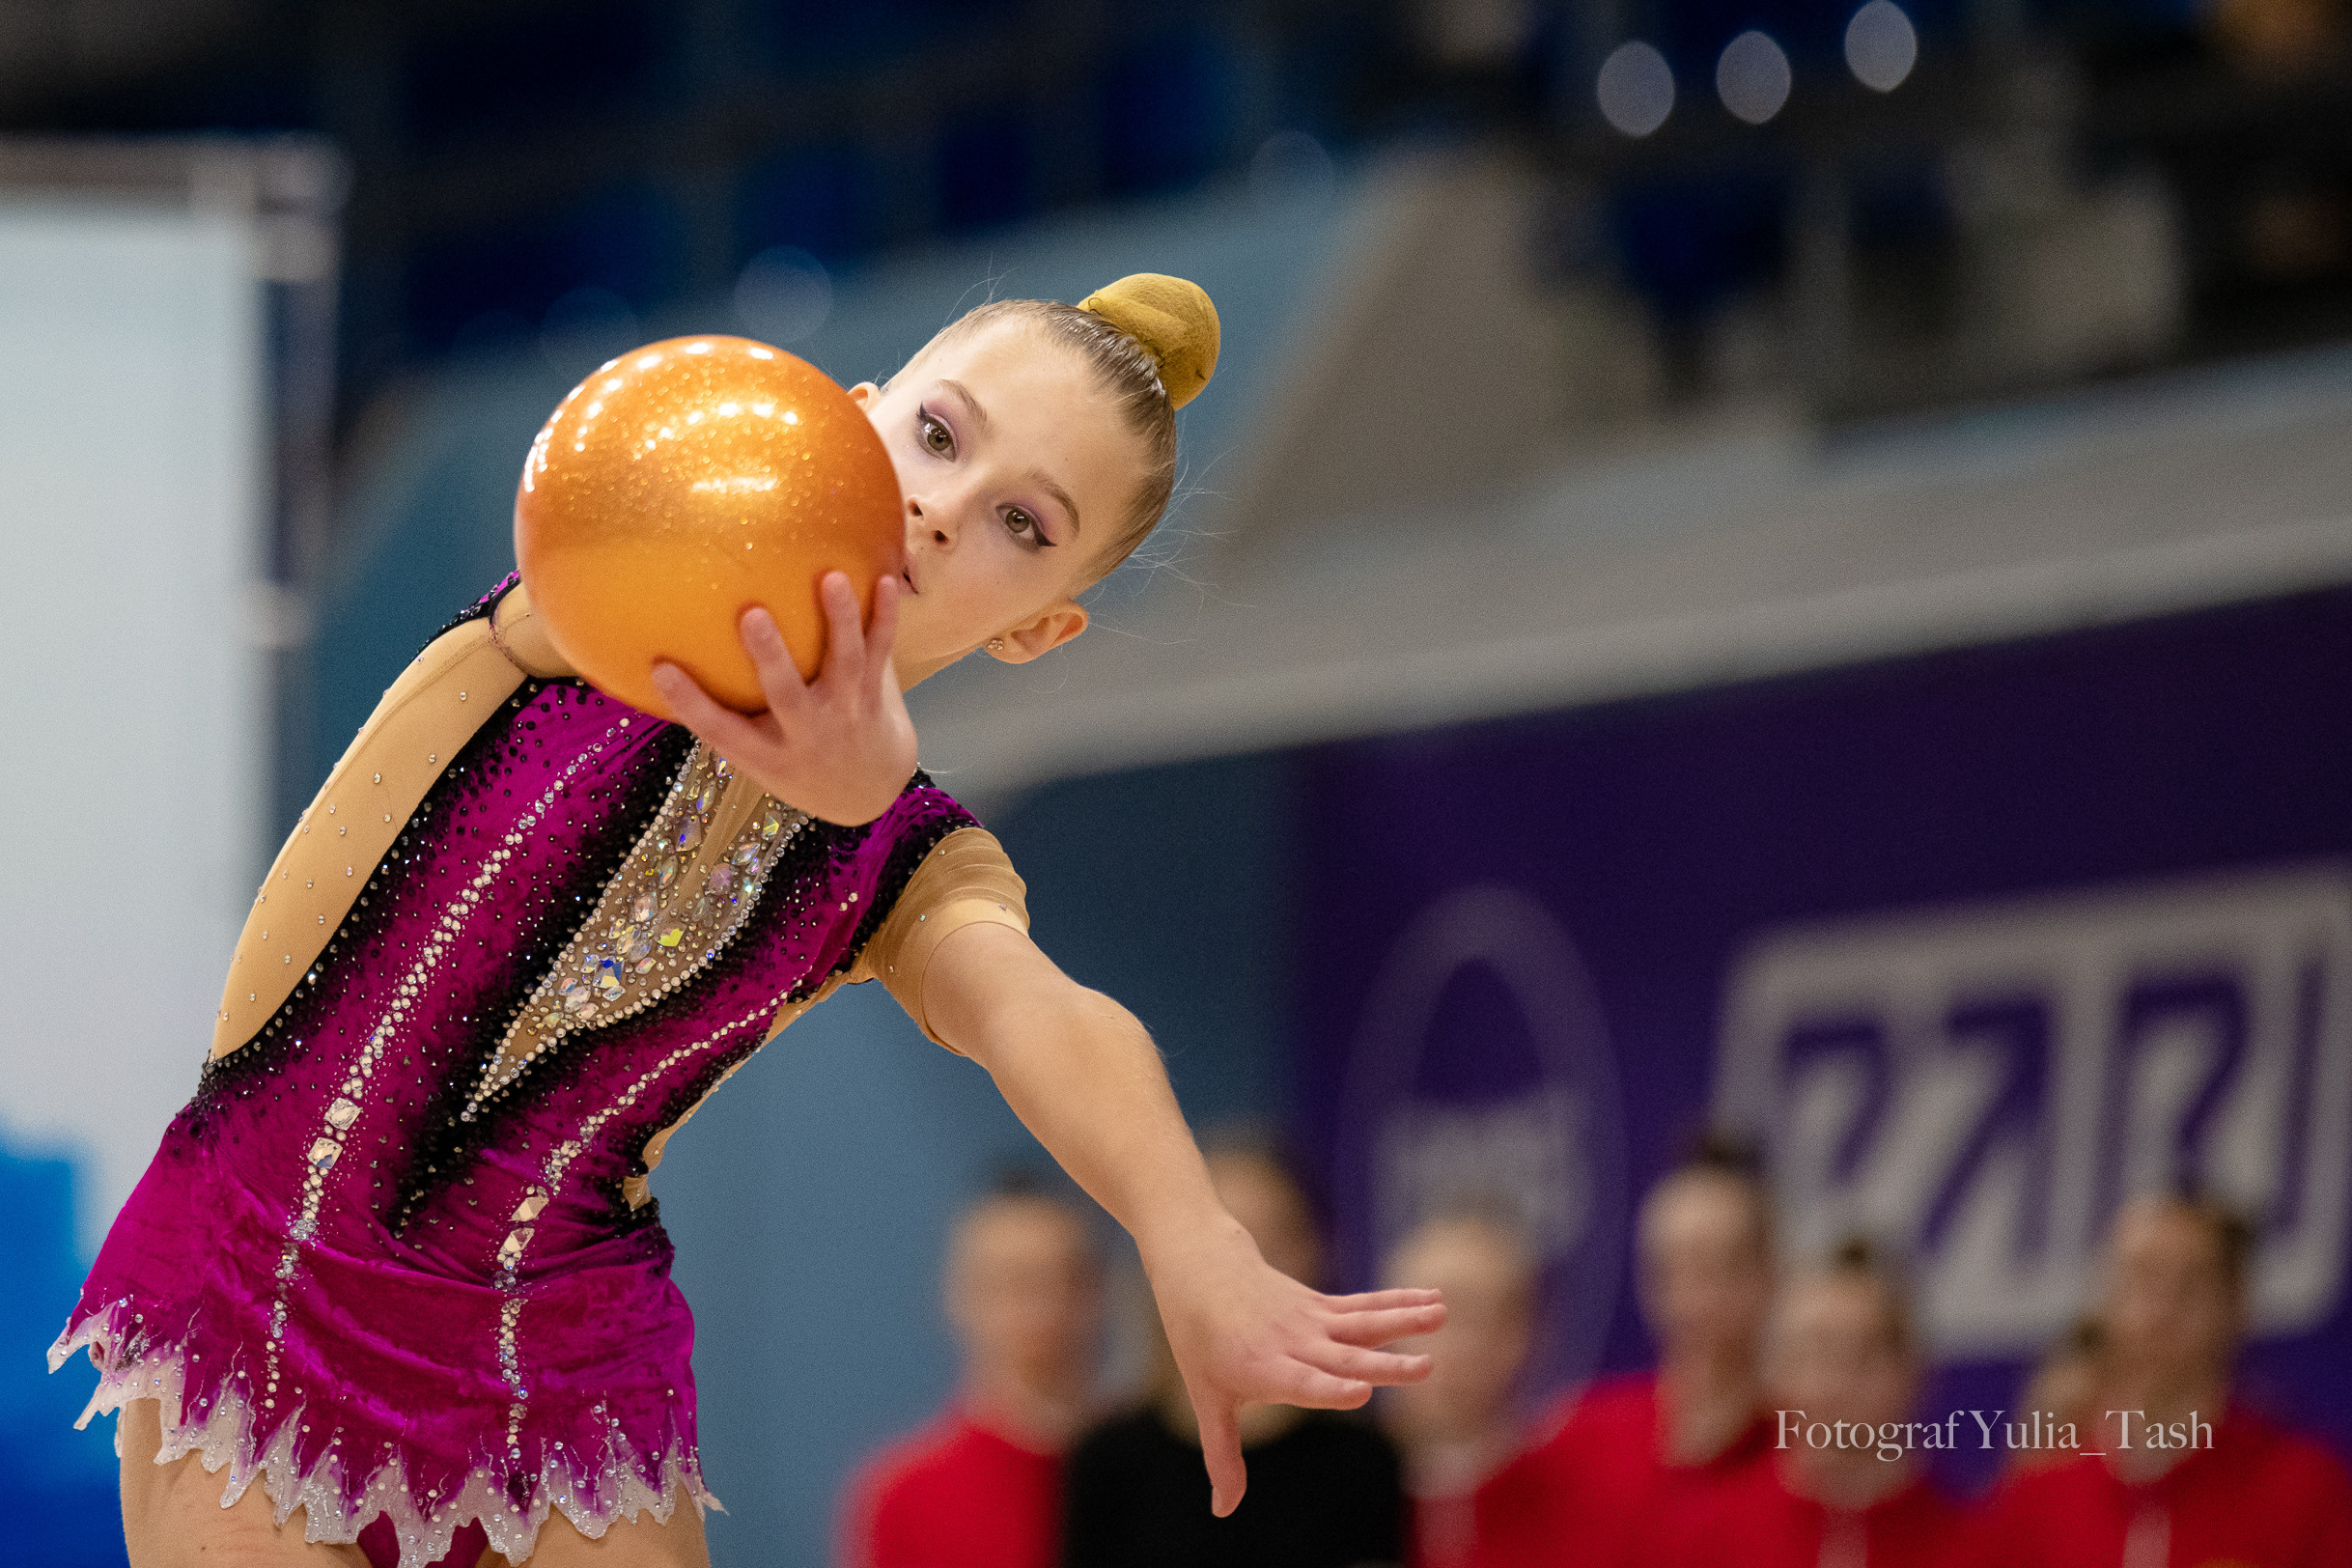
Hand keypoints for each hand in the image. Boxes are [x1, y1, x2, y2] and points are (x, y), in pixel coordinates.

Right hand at [648, 572, 917, 825]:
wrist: (865, 793)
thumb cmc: (791, 761)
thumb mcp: (754, 753)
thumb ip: (721, 714)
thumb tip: (660, 654)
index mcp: (765, 752)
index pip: (720, 730)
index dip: (688, 702)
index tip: (660, 667)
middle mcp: (806, 734)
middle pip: (787, 695)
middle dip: (770, 657)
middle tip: (752, 615)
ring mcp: (844, 714)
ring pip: (844, 665)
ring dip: (839, 621)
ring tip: (833, 578)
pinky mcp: (874, 696)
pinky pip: (881, 652)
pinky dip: (885, 617)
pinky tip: (887, 580)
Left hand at [1145, 1218, 1443, 1516]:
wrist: (1202, 1272)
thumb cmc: (1201, 1344)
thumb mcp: (1207, 1401)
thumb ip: (1223, 1456)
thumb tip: (1224, 1511)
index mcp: (1264, 1369)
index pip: (1301, 1383)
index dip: (1330, 1389)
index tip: (1362, 1393)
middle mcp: (1293, 1344)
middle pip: (1345, 1357)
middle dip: (1386, 1365)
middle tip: (1426, 1368)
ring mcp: (1310, 1322)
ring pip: (1363, 1323)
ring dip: (1405, 1320)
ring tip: (1441, 1315)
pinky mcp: (1322, 1307)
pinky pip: (1364, 1306)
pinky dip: (1399, 1302)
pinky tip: (1436, 1299)